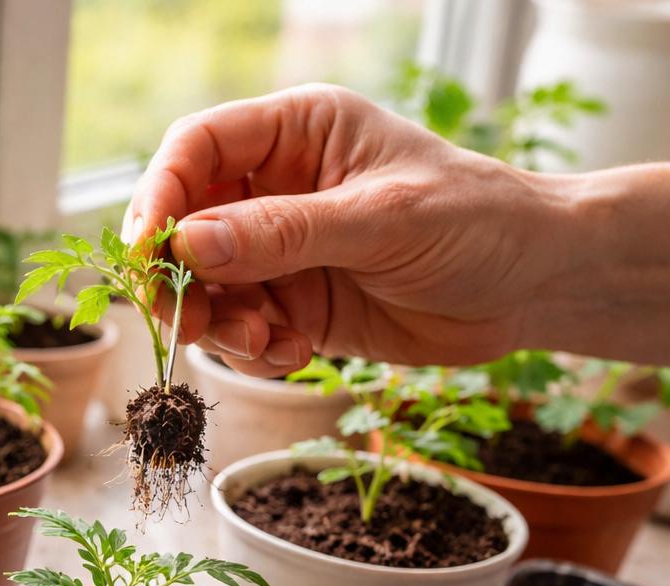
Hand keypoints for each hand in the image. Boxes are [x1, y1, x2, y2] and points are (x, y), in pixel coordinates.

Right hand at [121, 85, 625, 376]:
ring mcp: (280, 249)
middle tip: (188, 321)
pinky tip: (295, 355)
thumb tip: (189, 244)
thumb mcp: (381, 221)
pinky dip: (252, 351)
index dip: (161, 195)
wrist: (534, 287)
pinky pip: (238, 329)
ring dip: (218, 324)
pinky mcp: (291, 302)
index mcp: (296, 132)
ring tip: (265, 342)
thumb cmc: (478, 222)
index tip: (149, 252)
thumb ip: (283, 233)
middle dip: (178, 277)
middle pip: (183, 224)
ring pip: (203, 286)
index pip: (197, 148)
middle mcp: (276, 186)